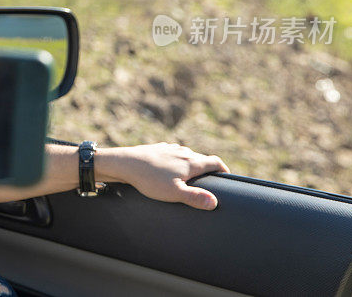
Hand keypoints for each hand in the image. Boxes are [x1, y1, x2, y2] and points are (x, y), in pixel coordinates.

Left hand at [101, 143, 229, 209]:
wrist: (125, 162)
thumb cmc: (149, 179)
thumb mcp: (174, 192)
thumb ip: (195, 197)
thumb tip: (215, 203)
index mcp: (191, 162)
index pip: (215, 162)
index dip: (224, 170)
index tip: (227, 179)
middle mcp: (183, 152)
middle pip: (202, 159)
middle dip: (208, 170)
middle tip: (209, 183)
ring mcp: (170, 148)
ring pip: (187, 155)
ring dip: (192, 165)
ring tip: (190, 178)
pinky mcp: (158, 148)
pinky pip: (173, 154)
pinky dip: (177, 161)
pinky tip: (170, 170)